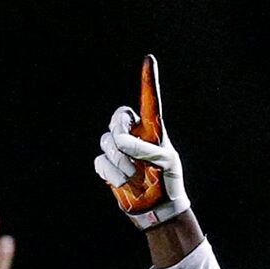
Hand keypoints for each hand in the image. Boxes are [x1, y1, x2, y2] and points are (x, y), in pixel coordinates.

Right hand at [93, 56, 188, 227]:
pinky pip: (100, 162)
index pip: (148, 100)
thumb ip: (146, 148)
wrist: (158, 208)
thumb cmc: (168, 182)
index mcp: (152, 128)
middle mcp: (133, 134)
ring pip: (106, 142)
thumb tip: (120, 144)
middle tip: (134, 153)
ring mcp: (118, 150)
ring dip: (122, 162)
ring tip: (136, 176)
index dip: (148, 80)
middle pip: (117, 119)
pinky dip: (113, 174)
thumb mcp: (166, 162)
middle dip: (124, 136)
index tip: (149, 59)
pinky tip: (125, 183)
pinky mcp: (108, 166)